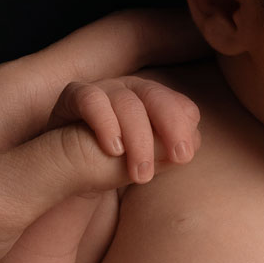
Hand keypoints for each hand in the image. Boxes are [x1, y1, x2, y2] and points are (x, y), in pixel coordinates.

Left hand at [0, 9, 206, 262]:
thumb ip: (68, 165)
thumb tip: (144, 142)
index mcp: (20, 95)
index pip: (118, 42)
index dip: (180, 38)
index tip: (235, 57)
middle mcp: (24, 113)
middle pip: (122, 74)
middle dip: (176, 92)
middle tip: (207, 142)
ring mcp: (19, 152)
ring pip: (108, 119)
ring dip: (154, 129)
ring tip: (191, 158)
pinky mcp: (13, 196)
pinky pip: (89, 164)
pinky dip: (128, 164)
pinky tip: (150, 186)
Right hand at [50, 73, 200, 187]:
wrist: (68, 171)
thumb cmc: (113, 163)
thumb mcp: (146, 161)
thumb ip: (168, 150)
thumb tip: (194, 141)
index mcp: (155, 102)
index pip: (180, 105)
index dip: (183, 128)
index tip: (182, 157)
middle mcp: (131, 89)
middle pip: (156, 97)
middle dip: (169, 127)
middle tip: (176, 158)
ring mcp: (103, 89)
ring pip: (127, 103)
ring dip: (138, 139)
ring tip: (140, 173)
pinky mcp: (75, 94)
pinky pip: (92, 99)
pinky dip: (105, 123)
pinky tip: (113, 150)